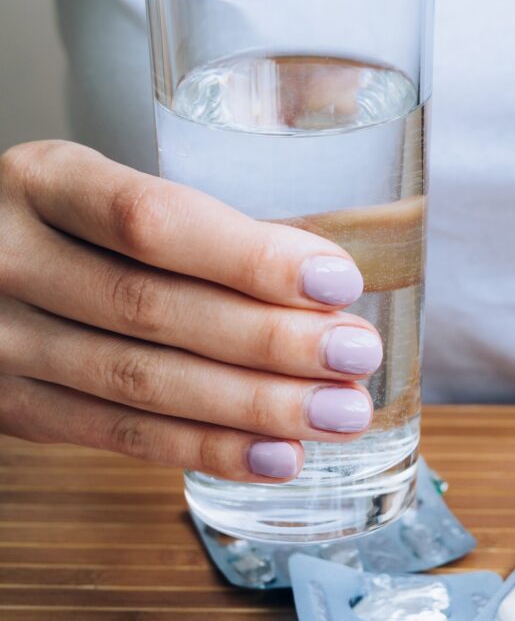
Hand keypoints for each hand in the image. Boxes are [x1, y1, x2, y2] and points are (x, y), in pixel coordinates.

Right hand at [0, 141, 381, 480]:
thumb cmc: (69, 225)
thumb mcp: (106, 192)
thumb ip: (194, 228)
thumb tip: (323, 287)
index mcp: (43, 181)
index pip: (155, 222)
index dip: (251, 259)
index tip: (337, 282)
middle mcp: (7, 258)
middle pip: (154, 308)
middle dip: (271, 341)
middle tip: (356, 356)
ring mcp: (0, 340)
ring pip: (141, 382)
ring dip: (255, 405)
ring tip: (337, 413)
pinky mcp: (12, 405)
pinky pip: (118, 436)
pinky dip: (207, 449)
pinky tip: (276, 455)